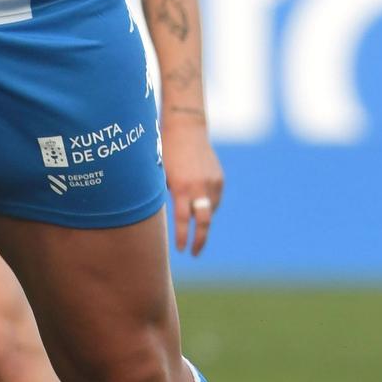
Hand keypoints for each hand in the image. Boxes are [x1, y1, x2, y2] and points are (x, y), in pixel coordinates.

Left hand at [163, 113, 222, 255]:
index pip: (184, 221)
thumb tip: (170, 222)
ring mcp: (212, 182)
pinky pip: (214, 200)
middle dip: (200, 240)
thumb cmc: (166, 154)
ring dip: (202, 220)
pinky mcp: (219, 179)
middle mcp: (199, 186)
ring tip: (192, 221)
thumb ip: (169, 198)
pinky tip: (198, 201)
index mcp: (181, 187)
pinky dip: (207, 206)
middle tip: (194, 252)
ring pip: (210, 211)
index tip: (182, 250)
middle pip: (204, 222)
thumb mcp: (162, 177)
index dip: (183, 238)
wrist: (186, 129)